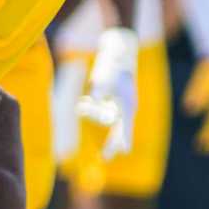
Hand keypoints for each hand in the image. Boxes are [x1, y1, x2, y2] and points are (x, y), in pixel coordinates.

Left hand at [77, 28, 138, 159]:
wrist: (120, 50)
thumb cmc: (114, 65)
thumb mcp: (105, 78)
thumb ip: (100, 90)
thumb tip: (94, 97)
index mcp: (126, 105)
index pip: (125, 127)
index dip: (123, 140)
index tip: (125, 151)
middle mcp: (124, 107)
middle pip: (119, 129)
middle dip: (111, 144)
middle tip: (106, 159)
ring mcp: (118, 103)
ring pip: (103, 115)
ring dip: (90, 112)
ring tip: (81, 105)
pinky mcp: (111, 97)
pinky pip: (100, 107)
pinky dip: (90, 107)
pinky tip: (82, 103)